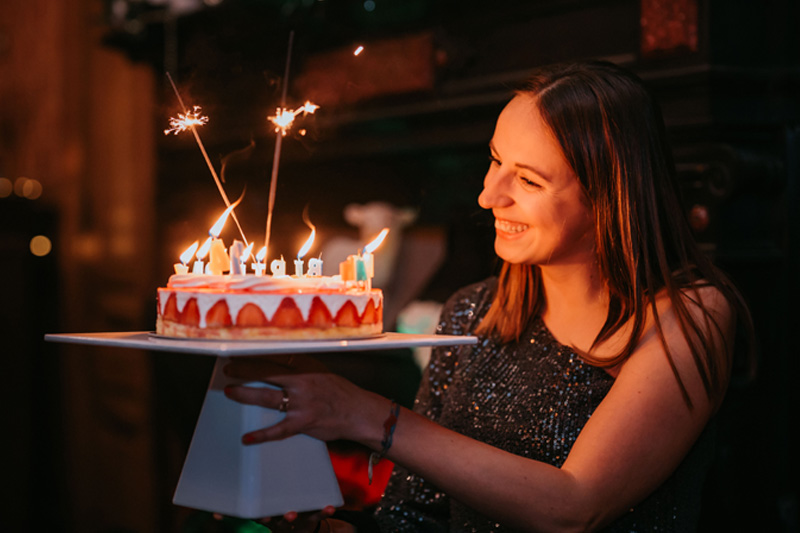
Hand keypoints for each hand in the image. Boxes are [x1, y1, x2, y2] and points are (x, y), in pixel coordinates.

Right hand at [214, 505, 336, 532]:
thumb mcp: (263, 517)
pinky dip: (323, 511)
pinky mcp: (311, 520)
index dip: (233, 517)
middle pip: (270, 521)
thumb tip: (214, 513)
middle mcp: (279, 523)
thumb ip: (241, 515)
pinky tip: (329, 506)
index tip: (219, 513)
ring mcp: (295, 522)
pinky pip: (317, 516)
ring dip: (289, 517)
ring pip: (291, 520)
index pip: (249, 517)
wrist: (301, 531)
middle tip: (260, 516)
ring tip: (288, 514)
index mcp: (266, 520)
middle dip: (265, 519)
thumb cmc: (279, 519)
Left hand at [222, 354, 375, 444]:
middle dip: (244, 370)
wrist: (359, 412)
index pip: (276, 355)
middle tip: (228, 369)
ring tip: (230, 392)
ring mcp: (302, 403)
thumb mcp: (322, 370)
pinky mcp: (303, 422)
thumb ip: (301, 366)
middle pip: (266, 372)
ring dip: (245, 394)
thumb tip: (278, 362)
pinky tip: (247, 437)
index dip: (256, 353)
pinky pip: (278, 430)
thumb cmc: (340, 392)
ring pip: (267, 397)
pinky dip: (262, 434)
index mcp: (307, 366)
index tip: (240, 350)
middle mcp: (302, 382)